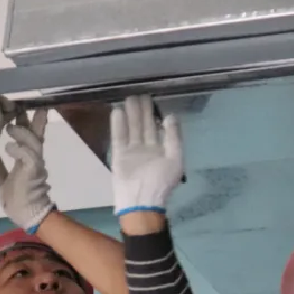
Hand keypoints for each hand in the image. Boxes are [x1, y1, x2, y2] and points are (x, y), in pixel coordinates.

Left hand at [0, 110, 56, 233]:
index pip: (26, 136)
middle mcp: (34, 158)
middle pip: (36, 133)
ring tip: (10, 127)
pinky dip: (18, 149)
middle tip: (24, 104)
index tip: (17, 109)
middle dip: (32, 119)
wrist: (26, 215)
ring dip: (21, 133)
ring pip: (33, 141)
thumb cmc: (18, 199)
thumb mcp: (3, 179)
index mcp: (26, 158)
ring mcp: (35, 164)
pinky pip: (28, 155)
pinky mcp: (33, 171)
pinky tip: (8, 146)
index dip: (23, 123)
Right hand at [109, 94, 183, 216]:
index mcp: (162, 150)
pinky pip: (119, 136)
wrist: (141, 200)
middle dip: (143, 110)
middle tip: (140, 93)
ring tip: (130, 97)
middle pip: (144, 125)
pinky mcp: (120, 154)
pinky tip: (118, 111)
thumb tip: (172, 116)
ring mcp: (132, 151)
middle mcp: (147, 148)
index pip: (159, 128)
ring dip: (131, 113)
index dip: (157, 115)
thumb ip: (174, 138)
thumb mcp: (175, 159)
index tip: (156, 99)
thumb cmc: (161, 181)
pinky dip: (118, 124)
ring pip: (132, 128)